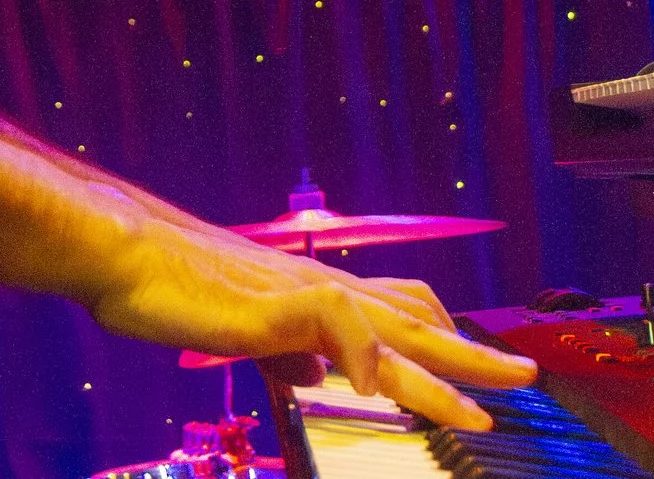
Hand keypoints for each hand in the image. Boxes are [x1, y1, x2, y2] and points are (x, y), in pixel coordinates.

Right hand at [84, 214, 536, 429]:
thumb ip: (285, 352)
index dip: (444, 339)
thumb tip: (316, 378)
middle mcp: (324, 289)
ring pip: (396, 328)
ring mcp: (305, 294)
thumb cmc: (171, 286)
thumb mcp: (243, 330)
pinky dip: (368, 357)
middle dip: (474, 354)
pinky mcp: (278, 304)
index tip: (481, 364)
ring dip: (446, 365)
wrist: (125, 252)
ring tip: (489, 401)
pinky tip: (380, 391)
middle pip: (417, 322)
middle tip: (527, 376)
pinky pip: (340, 326)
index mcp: (317, 295)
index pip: (399, 313)